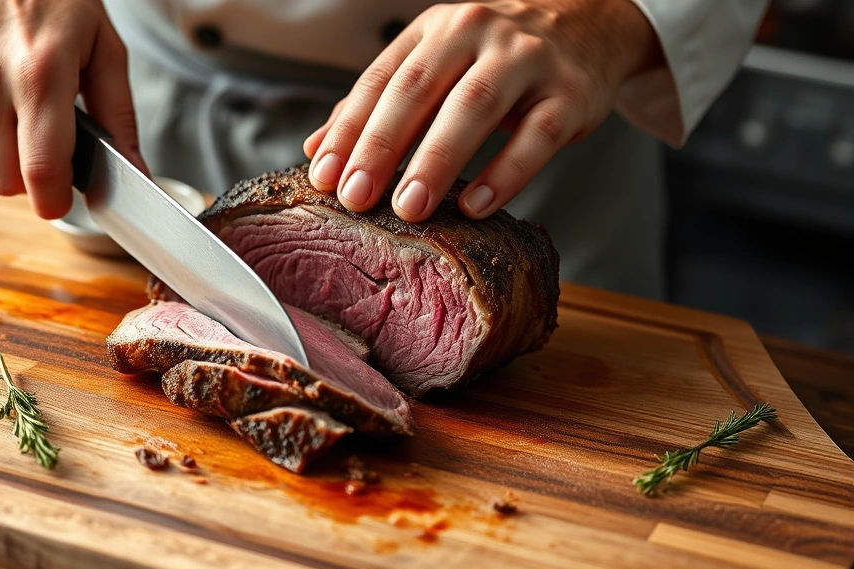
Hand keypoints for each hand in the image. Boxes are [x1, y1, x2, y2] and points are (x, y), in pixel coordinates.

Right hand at [0, 0, 146, 218]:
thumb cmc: (56, 1)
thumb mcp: (105, 50)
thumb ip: (121, 118)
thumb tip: (136, 173)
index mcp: (40, 76)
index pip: (41, 170)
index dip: (57, 200)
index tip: (66, 198)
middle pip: (8, 182)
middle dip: (36, 177)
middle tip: (53, 144)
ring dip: (7, 160)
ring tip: (25, 118)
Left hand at [303, 0, 660, 220]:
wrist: (590, 23)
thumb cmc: (497, 56)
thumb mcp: (436, 63)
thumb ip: (380, 104)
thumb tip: (317, 149)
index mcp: (434, 30)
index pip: (381, 80)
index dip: (349, 129)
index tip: (324, 174)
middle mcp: (476, 35)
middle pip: (418, 90)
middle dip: (382, 146)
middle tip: (356, 196)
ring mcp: (526, 61)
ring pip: (474, 107)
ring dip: (436, 160)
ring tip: (409, 207)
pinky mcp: (569, 94)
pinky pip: (536, 136)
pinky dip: (506, 173)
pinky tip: (477, 205)